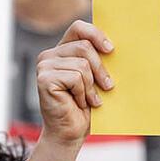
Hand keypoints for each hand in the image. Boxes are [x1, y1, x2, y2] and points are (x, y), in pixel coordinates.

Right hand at [35, 21, 114, 146]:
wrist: (71, 132)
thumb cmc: (86, 106)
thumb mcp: (95, 79)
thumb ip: (98, 60)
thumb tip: (115, 46)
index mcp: (62, 51)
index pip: (78, 28)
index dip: (96, 34)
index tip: (111, 49)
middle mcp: (50, 55)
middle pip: (84, 47)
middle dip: (100, 69)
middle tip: (107, 86)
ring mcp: (44, 66)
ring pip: (82, 65)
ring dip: (91, 86)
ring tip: (89, 99)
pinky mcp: (44, 78)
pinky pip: (75, 78)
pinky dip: (83, 93)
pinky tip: (78, 103)